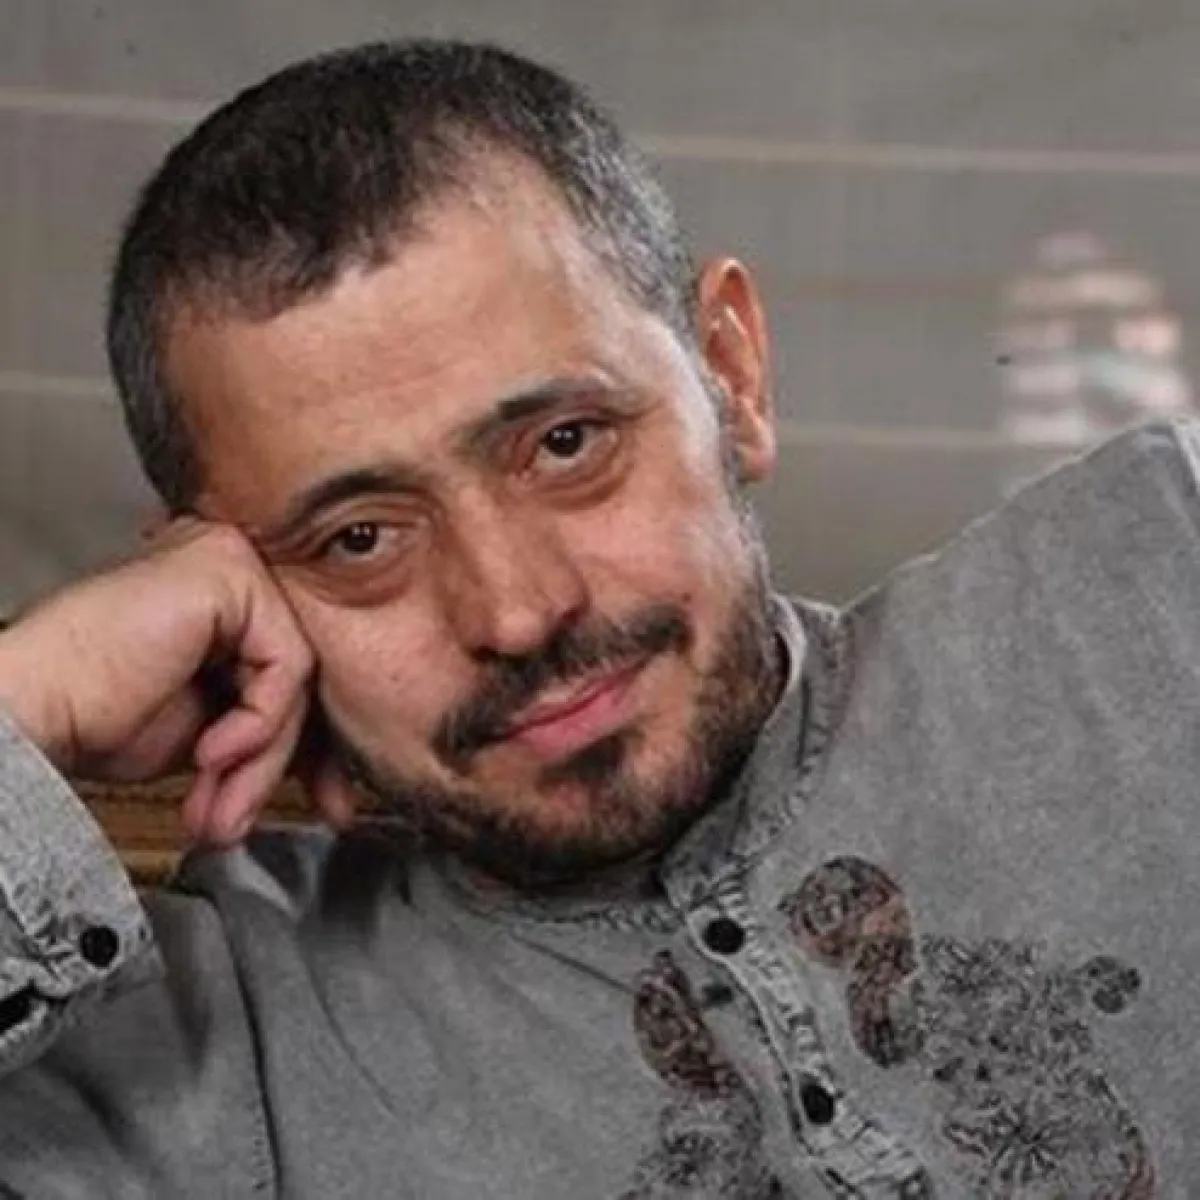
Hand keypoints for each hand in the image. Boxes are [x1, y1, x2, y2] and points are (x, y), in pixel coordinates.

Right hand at [0, 520, 350, 843]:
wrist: (27, 714)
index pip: (295, 671)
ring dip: (261, 758)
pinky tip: (209, 752)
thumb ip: (268, 730)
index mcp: (224, 600)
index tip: (323, 803)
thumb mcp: (210, 733)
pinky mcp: (228, 571)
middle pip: (302, 672)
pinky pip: (285, 663)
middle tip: (250, 814)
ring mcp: (230, 561)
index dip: (309, 747)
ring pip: (297, 675)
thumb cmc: (92, 717)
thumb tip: (327, 769)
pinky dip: (257, 721)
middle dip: (290, 760)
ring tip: (219, 803)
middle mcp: (232, 569)